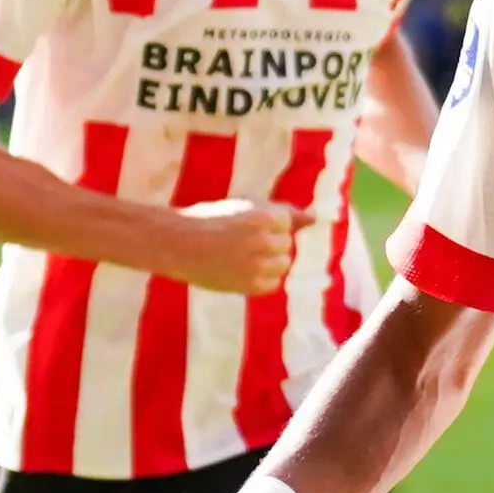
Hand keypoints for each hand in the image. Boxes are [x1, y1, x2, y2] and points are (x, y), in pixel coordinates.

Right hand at [168, 199, 308, 293]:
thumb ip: (284, 212)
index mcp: (263, 216)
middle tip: (240, 241)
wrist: (178, 245)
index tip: (243, 224)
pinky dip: (261, 279)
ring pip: (283, 264)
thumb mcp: (246, 206)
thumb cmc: (212, 220)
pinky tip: (242, 270)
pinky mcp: (250, 286)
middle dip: (269, 242)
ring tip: (242, 256)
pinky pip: (272, 284)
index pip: (286, 222)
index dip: (267, 223)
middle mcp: (264, 241)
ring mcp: (258, 266)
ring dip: (268, 261)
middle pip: (286, 244)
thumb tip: (315, 217)